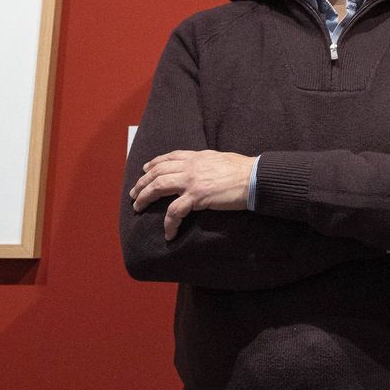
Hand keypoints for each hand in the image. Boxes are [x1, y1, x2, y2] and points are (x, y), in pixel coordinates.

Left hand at [129, 149, 254, 239]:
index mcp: (197, 157)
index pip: (169, 157)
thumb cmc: (243, 170)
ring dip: (144, 198)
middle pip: (157, 172)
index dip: (153, 163)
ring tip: (138, 208)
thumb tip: (203, 168)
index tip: (145, 170)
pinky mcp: (196, 197)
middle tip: (134, 194)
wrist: (254, 178)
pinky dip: (168, 224)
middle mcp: (190, 166)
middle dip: (142, 183)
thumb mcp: (220, 159)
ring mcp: (191, 181)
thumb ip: (206, 163)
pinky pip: (174, 212)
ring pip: (158, 187)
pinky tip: (168, 232)